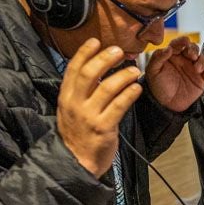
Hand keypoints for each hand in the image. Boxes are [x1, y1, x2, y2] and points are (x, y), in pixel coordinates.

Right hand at [57, 37, 141, 177]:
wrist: (76, 163)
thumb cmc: (78, 136)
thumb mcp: (71, 111)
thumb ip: (80, 92)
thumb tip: (95, 70)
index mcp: (66, 97)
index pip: (73, 69)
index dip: (84, 52)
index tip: (96, 41)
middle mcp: (75, 104)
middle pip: (89, 74)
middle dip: (105, 59)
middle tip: (119, 50)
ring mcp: (89, 116)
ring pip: (107, 88)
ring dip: (123, 75)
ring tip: (134, 70)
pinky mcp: (103, 128)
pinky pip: (119, 106)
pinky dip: (129, 94)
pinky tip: (137, 88)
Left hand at [145, 34, 203, 111]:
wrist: (165, 104)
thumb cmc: (157, 85)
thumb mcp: (153, 71)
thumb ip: (158, 58)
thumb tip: (168, 48)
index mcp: (173, 54)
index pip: (179, 43)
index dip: (183, 41)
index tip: (185, 41)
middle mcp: (185, 60)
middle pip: (194, 48)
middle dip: (194, 50)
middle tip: (191, 56)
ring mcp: (194, 69)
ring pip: (203, 58)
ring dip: (202, 61)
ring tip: (197, 69)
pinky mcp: (201, 79)